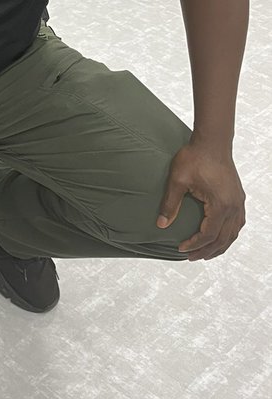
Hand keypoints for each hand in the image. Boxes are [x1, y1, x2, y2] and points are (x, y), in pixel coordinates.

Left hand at [156, 141, 245, 259]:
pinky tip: (219, 236)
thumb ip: (170, 204)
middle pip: (222, 239)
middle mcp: (234, 207)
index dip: (194, 245)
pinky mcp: (238, 197)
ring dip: (219, 245)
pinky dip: (228, 234)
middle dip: (206, 251)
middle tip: (189, 257)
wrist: (212, 141)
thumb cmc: (195, 157)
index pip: (208, 235)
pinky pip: (237, 223)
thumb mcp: (177, 180)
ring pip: (233, 233)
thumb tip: (160, 225)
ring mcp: (238, 202)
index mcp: (221, 205)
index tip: (180, 248)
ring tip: (204, 253)